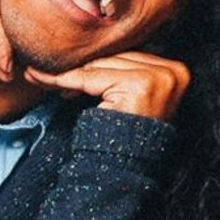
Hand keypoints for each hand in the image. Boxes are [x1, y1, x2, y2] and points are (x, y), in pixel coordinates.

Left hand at [23, 51, 190, 120]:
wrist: (126, 169)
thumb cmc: (126, 135)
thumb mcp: (130, 96)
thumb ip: (122, 71)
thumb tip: (91, 50)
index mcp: (176, 71)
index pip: (128, 57)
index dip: (97, 64)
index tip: (68, 66)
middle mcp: (173, 72)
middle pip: (115, 58)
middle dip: (82, 68)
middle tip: (47, 73)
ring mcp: (159, 77)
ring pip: (102, 65)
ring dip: (69, 73)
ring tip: (42, 78)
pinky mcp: (140, 85)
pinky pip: (92, 77)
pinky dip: (65, 79)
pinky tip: (45, 79)